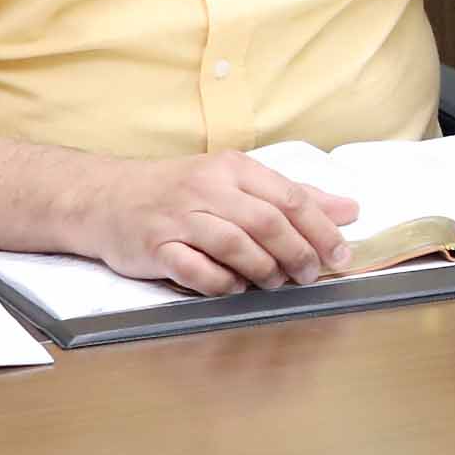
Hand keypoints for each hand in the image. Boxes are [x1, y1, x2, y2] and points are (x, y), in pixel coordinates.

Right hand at [91, 152, 355, 295]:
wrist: (105, 197)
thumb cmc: (178, 192)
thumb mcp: (234, 181)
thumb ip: (292, 196)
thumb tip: (349, 209)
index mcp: (232, 168)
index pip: (288, 196)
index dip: (321, 229)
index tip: (340, 255)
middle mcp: (206, 188)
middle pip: (266, 222)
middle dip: (297, 253)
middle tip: (309, 275)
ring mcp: (179, 218)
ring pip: (235, 246)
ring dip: (264, 270)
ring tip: (274, 282)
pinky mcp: (156, 247)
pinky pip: (197, 271)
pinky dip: (223, 284)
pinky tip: (234, 286)